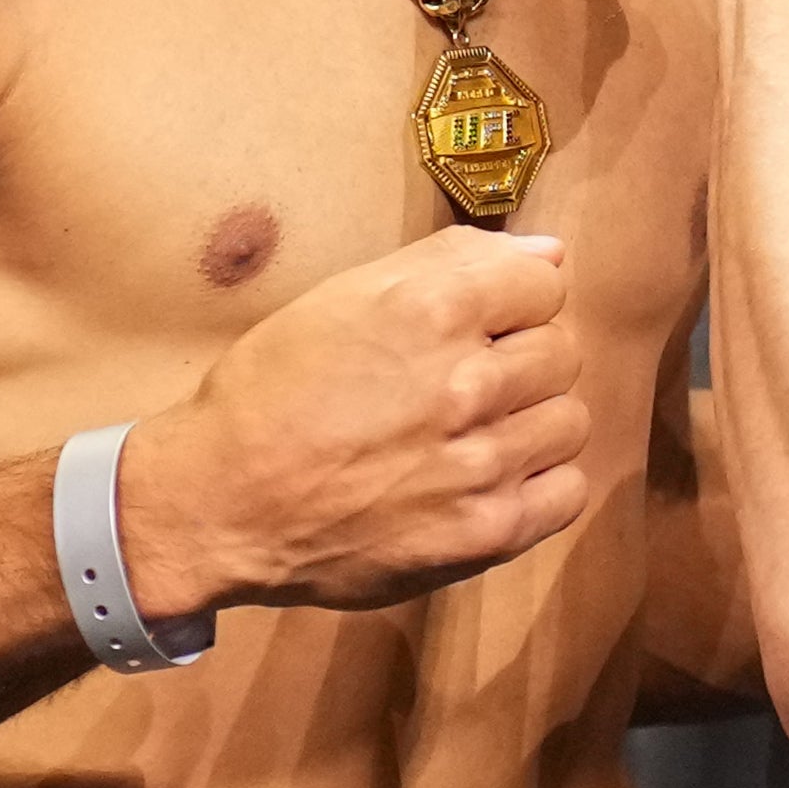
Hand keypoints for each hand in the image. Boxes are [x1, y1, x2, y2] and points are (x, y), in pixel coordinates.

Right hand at [115, 224, 590, 616]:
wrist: (218, 500)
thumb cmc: (276, 386)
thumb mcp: (347, 294)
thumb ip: (455, 261)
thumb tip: (552, 254)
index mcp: (434, 309)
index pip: (545, 283)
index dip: (512, 300)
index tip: (479, 324)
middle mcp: (466, 383)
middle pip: (561, 351)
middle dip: (520, 359)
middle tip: (467, 382)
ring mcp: (480, 464)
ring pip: (569, 419)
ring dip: (531, 421)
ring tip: (475, 434)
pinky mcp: (484, 533)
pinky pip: (566, 492)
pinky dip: (539, 484)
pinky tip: (491, 479)